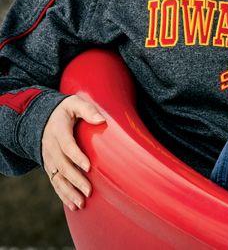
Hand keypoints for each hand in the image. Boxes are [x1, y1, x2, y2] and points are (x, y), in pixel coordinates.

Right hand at [40, 95, 105, 210]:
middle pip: (62, 166)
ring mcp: (49, 158)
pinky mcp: (50, 166)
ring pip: (57, 178)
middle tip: (89, 191)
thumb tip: (102, 119)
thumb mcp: (75, 103)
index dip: (77, 156)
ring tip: (81, 203)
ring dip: (69, 192)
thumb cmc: (66, 110)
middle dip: (75, 180)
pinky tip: (73, 205)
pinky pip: (55, 182)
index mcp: (58, 131)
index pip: (67, 145)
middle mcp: (51, 147)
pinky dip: (63, 195)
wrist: (44, 118)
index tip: (88, 167)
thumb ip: (88, 109)